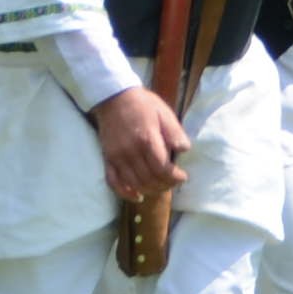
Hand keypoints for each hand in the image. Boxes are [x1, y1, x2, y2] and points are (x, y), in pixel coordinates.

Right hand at [91, 84, 188, 204]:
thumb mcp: (164, 113)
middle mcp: (130, 151)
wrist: (113, 97)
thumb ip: (174, 132)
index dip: (174, 177)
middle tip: (174, 182)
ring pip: (134, 184)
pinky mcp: (107, 159)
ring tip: (161, 187)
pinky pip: (113, 182)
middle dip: (165, 185)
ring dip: (150, 190)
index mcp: (147, 139)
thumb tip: (185, 149)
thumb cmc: (143, 104)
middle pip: (149, 179)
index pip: (162, 168)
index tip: (183, 176)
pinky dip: (125, 193)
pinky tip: (137, 196)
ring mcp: (117, 157)